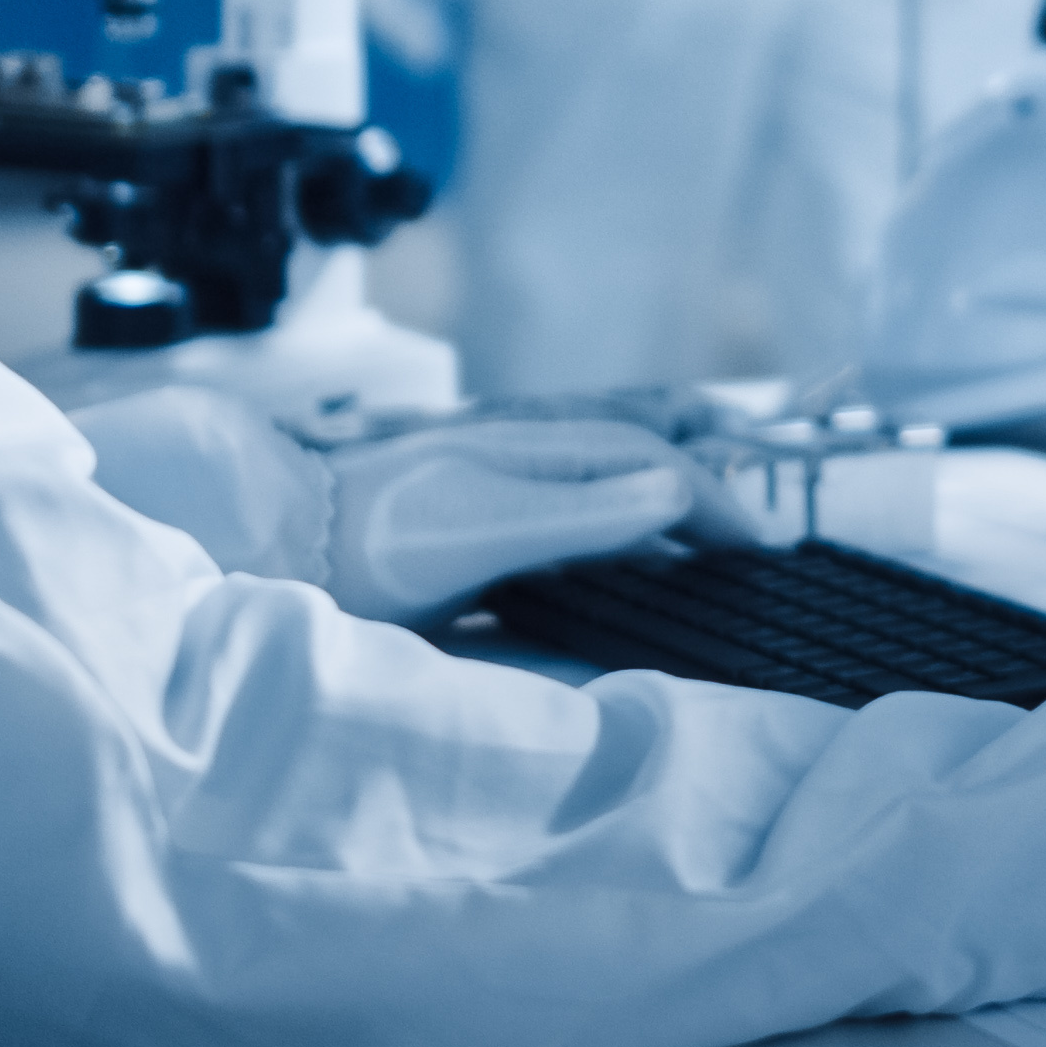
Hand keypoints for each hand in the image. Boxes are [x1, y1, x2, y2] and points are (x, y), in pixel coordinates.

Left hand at [322, 415, 761, 622]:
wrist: (282, 552)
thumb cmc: (383, 543)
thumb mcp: (493, 528)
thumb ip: (585, 513)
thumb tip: (680, 491)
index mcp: (540, 457)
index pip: (654, 469)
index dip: (715, 502)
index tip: (763, 548)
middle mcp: (524, 473)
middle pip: (632, 479)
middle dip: (696, 502)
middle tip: (750, 550)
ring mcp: (492, 506)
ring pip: (598, 509)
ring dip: (653, 530)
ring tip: (699, 564)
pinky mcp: (463, 546)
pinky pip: (555, 546)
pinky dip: (598, 557)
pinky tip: (605, 589)